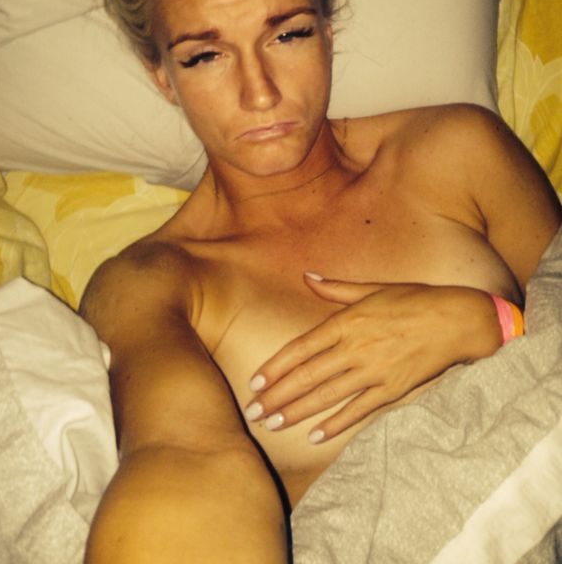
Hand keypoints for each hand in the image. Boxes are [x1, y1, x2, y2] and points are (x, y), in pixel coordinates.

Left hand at [245, 274, 500, 443]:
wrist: (458, 319)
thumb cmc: (414, 299)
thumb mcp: (373, 289)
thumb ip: (335, 289)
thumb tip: (307, 276)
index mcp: (348, 321)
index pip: (301, 348)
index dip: (276, 367)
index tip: (254, 382)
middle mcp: (356, 348)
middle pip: (307, 376)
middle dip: (277, 396)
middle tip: (253, 413)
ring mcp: (374, 371)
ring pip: (327, 396)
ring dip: (297, 412)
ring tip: (272, 425)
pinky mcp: (393, 389)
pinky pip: (359, 411)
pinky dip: (336, 424)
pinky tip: (315, 436)